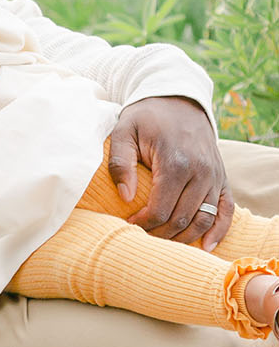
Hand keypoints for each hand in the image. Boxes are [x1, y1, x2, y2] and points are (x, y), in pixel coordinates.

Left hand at [109, 96, 232, 250]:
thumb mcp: (123, 131)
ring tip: (163, 242)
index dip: (143, 223)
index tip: (128, 224)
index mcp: (175, 161)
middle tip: (142, 236)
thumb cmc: (146, 118)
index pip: (161, 209)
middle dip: (160, 234)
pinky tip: (205, 246)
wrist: (178, 101)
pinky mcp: (222, 177)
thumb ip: (119, 162)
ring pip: (203, 219)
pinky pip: (226, 210)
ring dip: (184, 237)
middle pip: (182, 219)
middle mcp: (200, 171)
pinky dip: (219, 230)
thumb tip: (125, 197)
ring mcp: (214, 175)